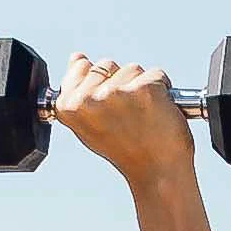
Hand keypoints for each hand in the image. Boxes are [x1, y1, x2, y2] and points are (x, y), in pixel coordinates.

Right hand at [47, 55, 200, 192]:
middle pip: (107, 64)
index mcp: (68, 106)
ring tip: (143, 116)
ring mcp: (116, 92)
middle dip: (121, 83)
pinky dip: (163, 89)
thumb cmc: (126, 149)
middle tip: (128, 116)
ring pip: (133, 69)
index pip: (81, 66)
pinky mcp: (145, 89)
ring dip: (142, 87)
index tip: (109, 107)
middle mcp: (89, 98)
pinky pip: (156, 74)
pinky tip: (158, 112)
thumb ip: (78, 90)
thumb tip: (76, 57)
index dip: (99, 83)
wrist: (157, 172)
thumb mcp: (89, 123)